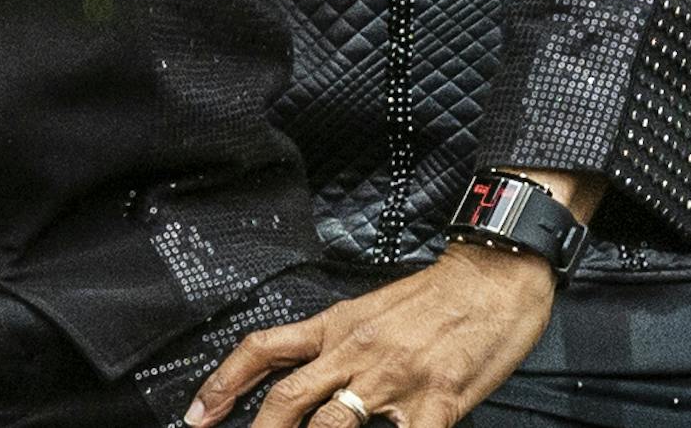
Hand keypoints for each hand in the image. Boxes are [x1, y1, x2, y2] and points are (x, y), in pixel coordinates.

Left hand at [184, 244, 553, 427]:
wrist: (490, 277)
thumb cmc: (435, 297)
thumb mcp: (371, 311)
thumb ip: (341, 346)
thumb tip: (313, 380)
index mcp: (336, 326)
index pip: (263, 350)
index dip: (224, 382)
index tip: (200, 412)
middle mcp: (355, 352)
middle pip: (288, 397)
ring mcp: (393, 379)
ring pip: (331, 424)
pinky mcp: (437, 401)